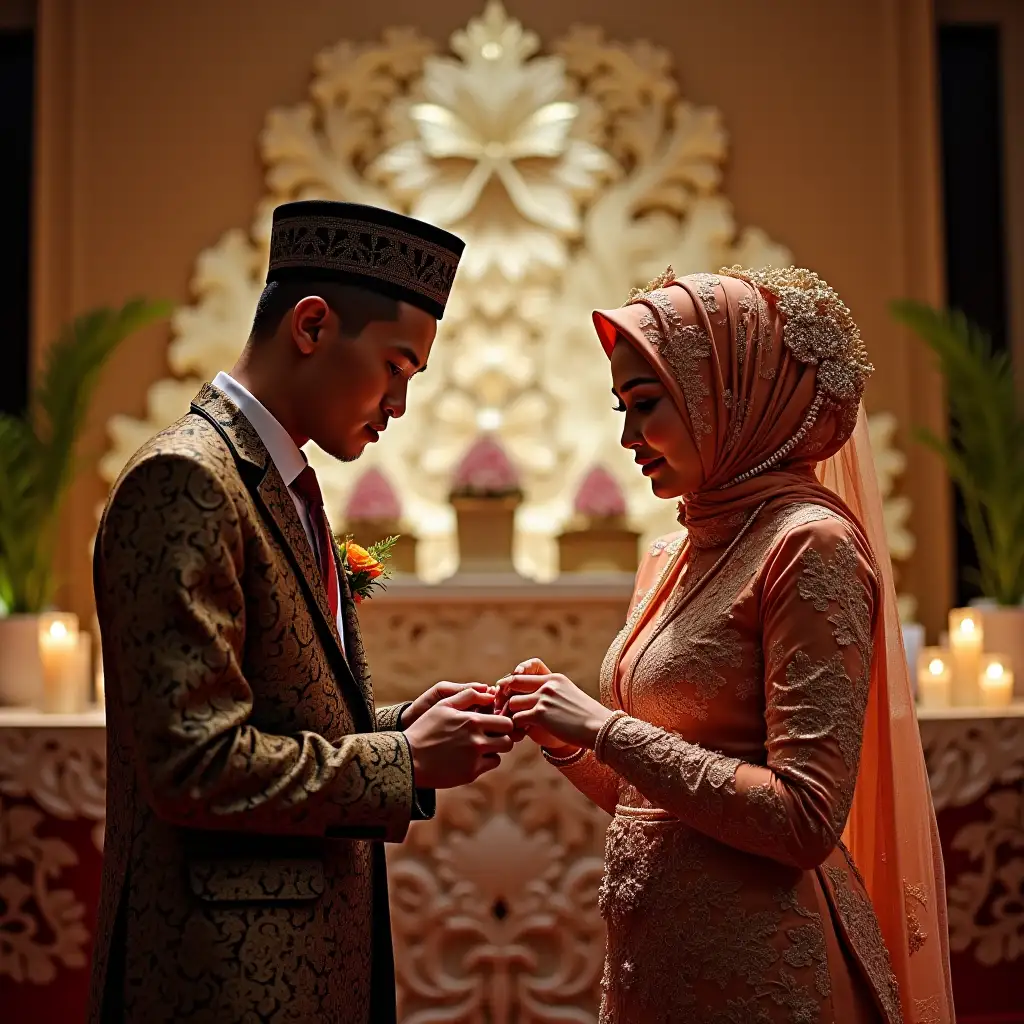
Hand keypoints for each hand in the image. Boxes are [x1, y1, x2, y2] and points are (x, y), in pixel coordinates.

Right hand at [404, 687, 514, 788]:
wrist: (409, 758)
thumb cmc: (425, 728)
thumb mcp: (443, 705)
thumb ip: (468, 695)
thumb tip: (490, 693)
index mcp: (473, 721)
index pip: (506, 722)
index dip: (503, 722)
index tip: (495, 723)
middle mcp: (477, 740)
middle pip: (508, 739)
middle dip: (503, 736)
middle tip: (492, 735)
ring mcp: (474, 758)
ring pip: (500, 753)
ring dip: (494, 749)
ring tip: (480, 745)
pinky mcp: (470, 774)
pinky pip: (488, 765)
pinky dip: (484, 761)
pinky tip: (470, 756)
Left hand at [496, 657, 613, 752]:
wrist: (601, 729)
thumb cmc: (588, 718)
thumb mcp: (569, 697)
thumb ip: (553, 695)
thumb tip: (538, 702)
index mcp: (554, 678)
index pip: (523, 675)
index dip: (512, 686)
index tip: (507, 697)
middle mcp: (547, 684)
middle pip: (513, 683)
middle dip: (504, 696)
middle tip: (501, 710)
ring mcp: (544, 698)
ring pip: (513, 702)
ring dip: (509, 714)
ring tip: (510, 725)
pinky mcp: (541, 714)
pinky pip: (516, 718)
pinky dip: (515, 727)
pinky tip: (519, 734)